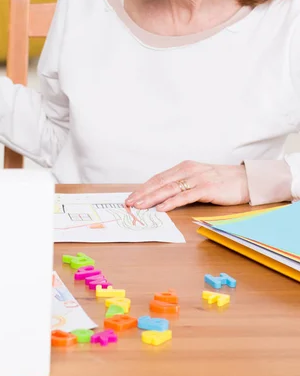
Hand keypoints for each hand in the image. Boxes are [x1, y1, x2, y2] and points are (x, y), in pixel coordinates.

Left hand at [124, 161, 249, 211]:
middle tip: (129, 203)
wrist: (247, 179)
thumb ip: (182, 184)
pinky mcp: (207, 188)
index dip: (143, 188)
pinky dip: (172, 202)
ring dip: (152, 198)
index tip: (131, 197)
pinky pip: (185, 196)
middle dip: (142, 193)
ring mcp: (197, 179)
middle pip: (159, 182)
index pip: (158, 178)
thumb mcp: (198, 179)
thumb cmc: (222, 181)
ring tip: (139, 206)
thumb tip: (162, 197)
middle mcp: (188, 170)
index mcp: (184, 167)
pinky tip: (162, 208)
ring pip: (169, 189)